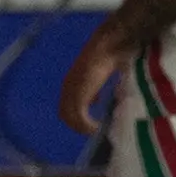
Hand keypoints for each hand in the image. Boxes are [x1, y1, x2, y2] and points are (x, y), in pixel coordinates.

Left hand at [58, 18, 133, 134]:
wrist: (110, 45)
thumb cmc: (109, 56)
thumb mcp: (100, 75)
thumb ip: (95, 88)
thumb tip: (96, 100)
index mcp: (71, 82)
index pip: (65, 106)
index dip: (75, 116)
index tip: (89, 122)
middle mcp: (68, 87)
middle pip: (64, 114)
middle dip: (77, 125)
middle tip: (92, 130)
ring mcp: (72, 90)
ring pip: (70, 117)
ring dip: (82, 127)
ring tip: (95, 131)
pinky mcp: (80, 94)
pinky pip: (79, 116)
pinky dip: (87, 125)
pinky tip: (97, 128)